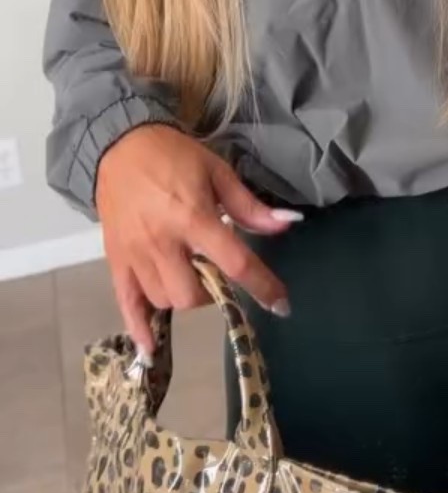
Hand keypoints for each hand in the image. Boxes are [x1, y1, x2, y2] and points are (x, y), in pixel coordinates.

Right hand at [95, 124, 297, 357]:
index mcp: (193, 217)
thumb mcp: (217, 172)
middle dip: (212, 291)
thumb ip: (250, 206)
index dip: (263, 287)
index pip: (235, 263)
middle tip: (215, 270)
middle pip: (193, 294)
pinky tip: (149, 347)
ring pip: (165, 300)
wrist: (118, 145)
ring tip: (188, 273)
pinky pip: (127, 304)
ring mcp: (136, 255)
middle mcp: (163, 242)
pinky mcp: (116, 260)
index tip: (282, 304)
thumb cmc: (173, 156)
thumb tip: (287, 224)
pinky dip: (139, 328)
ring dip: (184, 295)